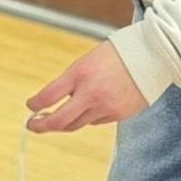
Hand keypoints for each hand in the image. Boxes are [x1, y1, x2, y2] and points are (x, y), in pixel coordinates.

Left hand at [26, 40, 147, 133]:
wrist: (150, 57)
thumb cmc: (116, 54)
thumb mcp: (87, 61)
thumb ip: (73, 81)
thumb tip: (56, 101)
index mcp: (79, 73)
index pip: (49, 96)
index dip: (35, 104)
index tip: (30, 106)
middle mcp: (91, 93)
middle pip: (60, 120)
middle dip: (42, 126)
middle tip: (32, 125)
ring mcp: (105, 107)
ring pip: (76, 125)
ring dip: (63, 125)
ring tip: (53, 123)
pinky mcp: (119, 115)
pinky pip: (95, 122)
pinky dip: (86, 119)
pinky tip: (83, 113)